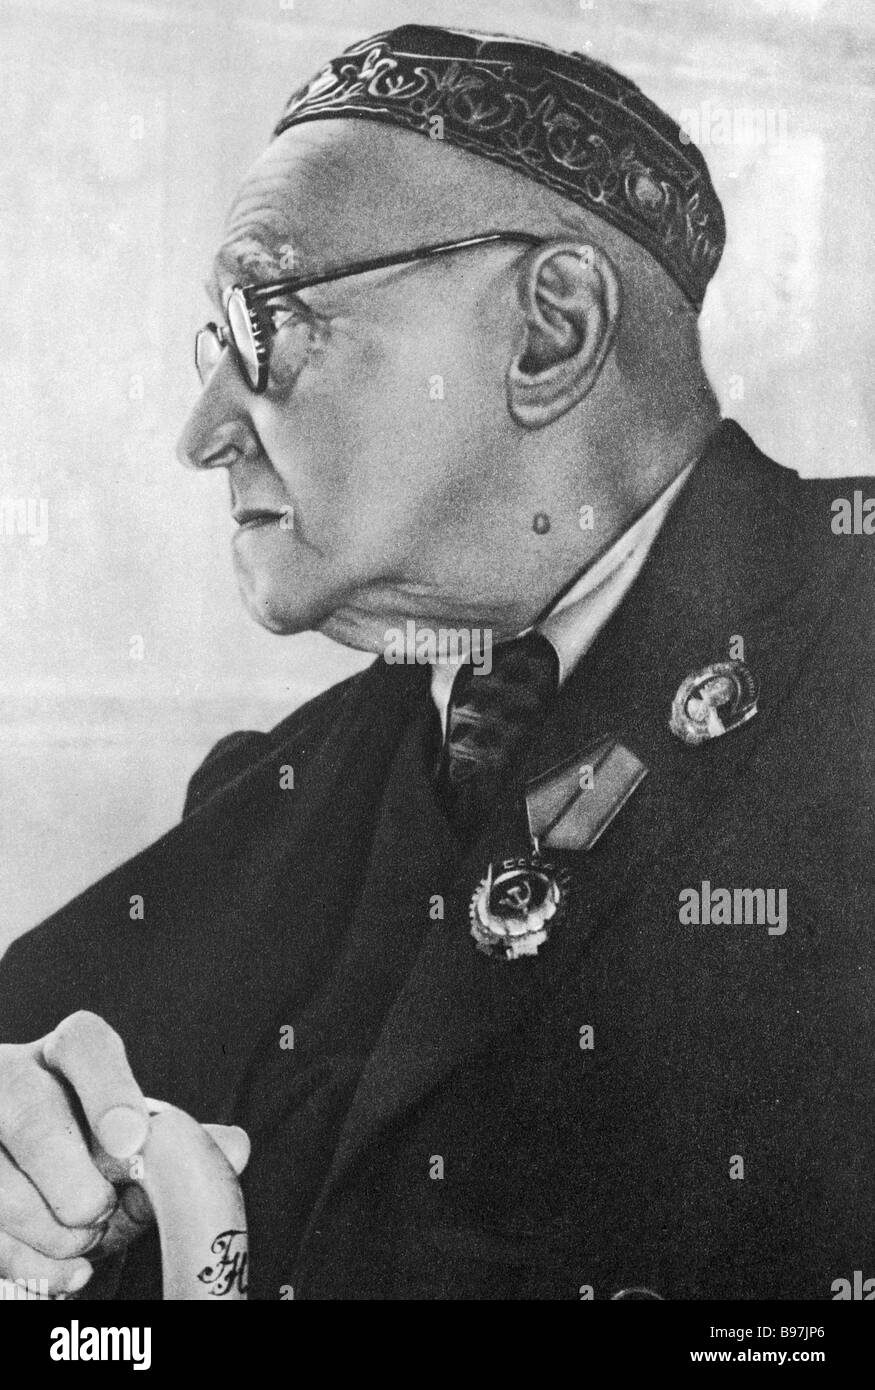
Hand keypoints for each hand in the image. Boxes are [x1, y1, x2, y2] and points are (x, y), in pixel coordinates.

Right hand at [0, 1011, 248, 1296]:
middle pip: (32, 1118)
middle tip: (97, 1214)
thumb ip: (176, 1144)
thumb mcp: (128, 1137)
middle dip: (73, 1184)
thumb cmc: (84, 1147)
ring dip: (48, 1232)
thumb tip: (235, 1147)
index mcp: (64, 1054)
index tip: (131, 1139)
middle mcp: (9, 1079)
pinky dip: (25, 1265)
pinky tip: (59, 1271)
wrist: (20, 1167)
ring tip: (81, 1242)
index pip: (84, 1043)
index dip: (109, 1089)